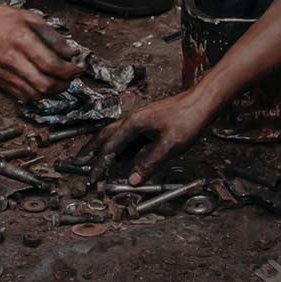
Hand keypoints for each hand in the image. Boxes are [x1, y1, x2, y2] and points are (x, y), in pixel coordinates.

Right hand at [0, 3, 82, 100]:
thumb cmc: (1, 19)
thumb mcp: (31, 18)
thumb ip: (53, 37)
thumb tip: (70, 54)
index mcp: (21, 39)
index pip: (51, 64)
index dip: (69, 70)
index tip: (76, 69)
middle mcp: (11, 59)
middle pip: (44, 84)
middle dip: (63, 84)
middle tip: (69, 78)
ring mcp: (3, 72)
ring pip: (35, 94)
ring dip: (51, 91)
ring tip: (56, 81)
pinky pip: (22, 96)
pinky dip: (36, 93)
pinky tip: (40, 83)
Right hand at [87, 92, 214, 185]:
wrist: (202, 101)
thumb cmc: (187, 119)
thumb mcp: (169, 145)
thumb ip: (149, 163)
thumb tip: (133, 180)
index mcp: (133, 124)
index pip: (109, 148)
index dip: (98, 165)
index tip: (91, 178)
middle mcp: (132, 120)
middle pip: (104, 136)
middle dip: (90, 150)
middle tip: (78, 161)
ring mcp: (139, 120)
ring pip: (115, 135)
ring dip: (103, 147)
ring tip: (93, 159)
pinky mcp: (148, 123)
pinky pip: (127, 137)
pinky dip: (119, 146)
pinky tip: (122, 155)